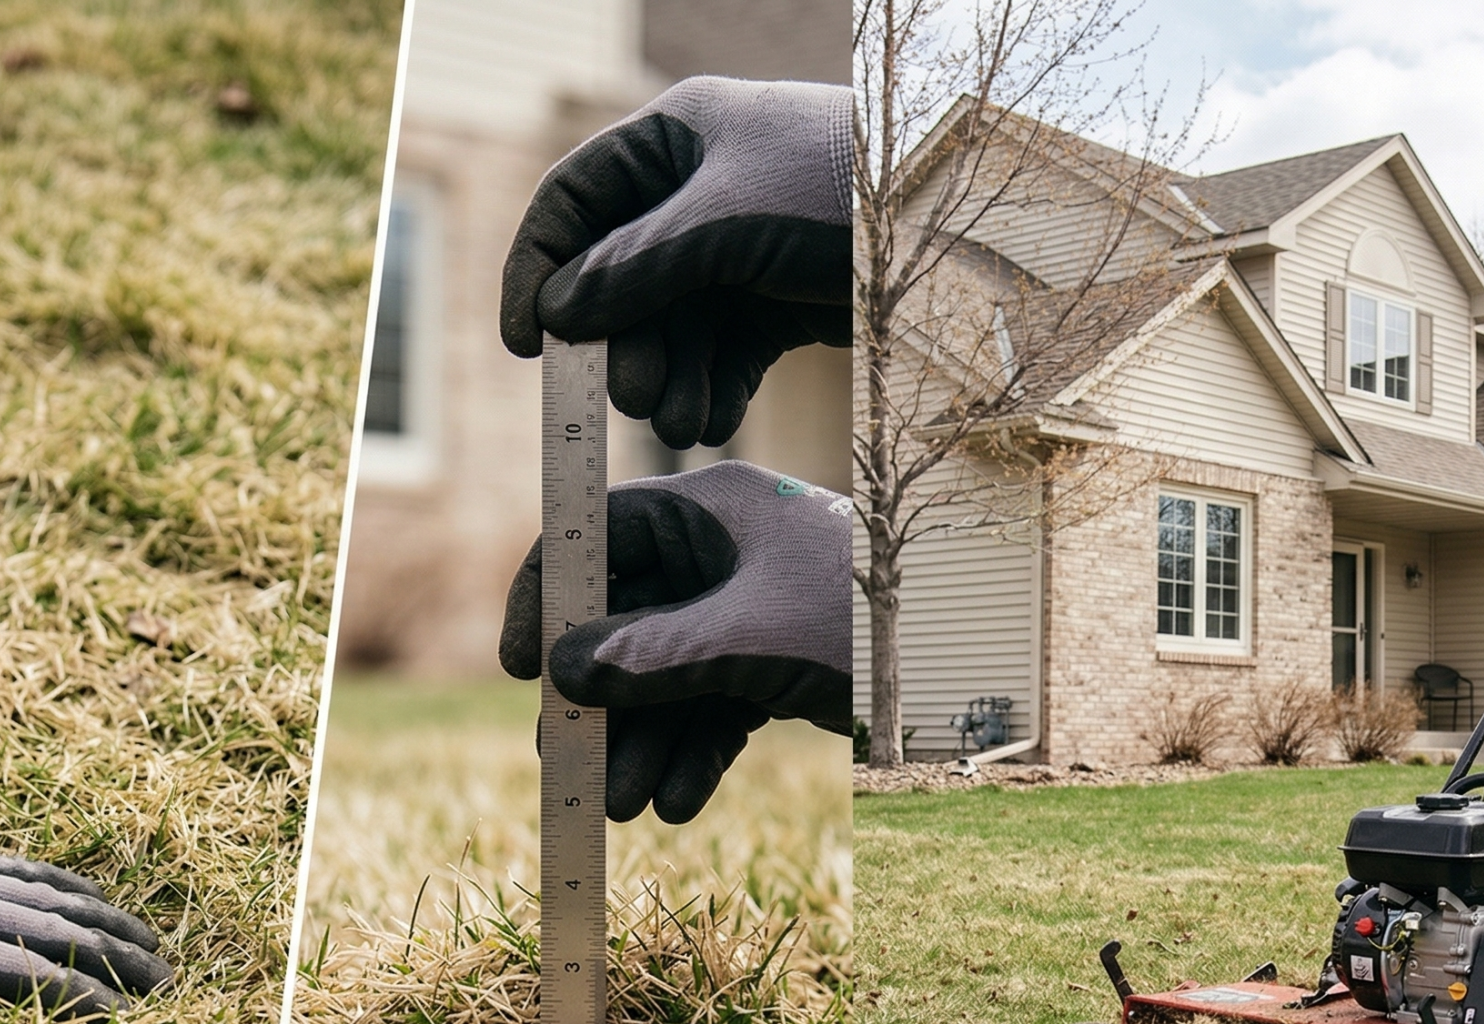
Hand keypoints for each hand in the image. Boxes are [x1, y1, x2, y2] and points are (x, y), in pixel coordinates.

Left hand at [0, 750, 171, 1023]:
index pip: (26, 973)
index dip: (83, 996)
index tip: (131, 1018)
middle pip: (57, 929)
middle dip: (118, 957)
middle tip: (170, 982)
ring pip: (50, 895)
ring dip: (107, 918)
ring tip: (153, 941)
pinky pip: (21, 869)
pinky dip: (66, 883)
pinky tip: (89, 895)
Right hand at [499, 77, 853, 449]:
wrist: (958, 230)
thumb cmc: (844, 193)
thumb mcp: (731, 222)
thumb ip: (638, 264)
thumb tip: (560, 309)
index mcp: (676, 139)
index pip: (575, 201)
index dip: (540, 268)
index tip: (526, 344)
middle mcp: (699, 192)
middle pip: (619, 277)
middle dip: (622, 342)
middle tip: (632, 397)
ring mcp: (738, 250)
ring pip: (671, 326)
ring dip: (668, 379)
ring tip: (680, 423)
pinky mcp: (777, 301)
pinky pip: (720, 353)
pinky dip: (710, 390)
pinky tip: (710, 423)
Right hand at [500, 460, 852, 822]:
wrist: (967, 651)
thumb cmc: (861, 617)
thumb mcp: (750, 639)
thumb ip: (654, 655)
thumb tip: (563, 673)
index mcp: (709, 510)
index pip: (599, 537)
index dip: (551, 598)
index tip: (523, 667)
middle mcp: (720, 552)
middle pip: (627, 621)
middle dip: (601, 700)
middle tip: (572, 768)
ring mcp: (746, 606)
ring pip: (668, 674)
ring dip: (644, 741)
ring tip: (626, 808)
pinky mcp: (774, 656)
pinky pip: (713, 703)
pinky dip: (695, 750)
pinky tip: (679, 804)